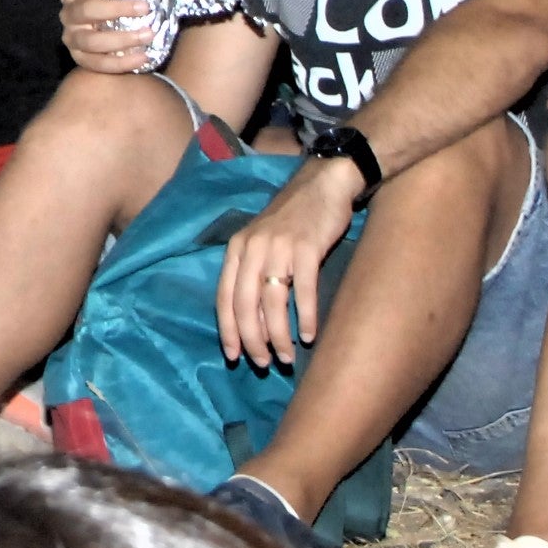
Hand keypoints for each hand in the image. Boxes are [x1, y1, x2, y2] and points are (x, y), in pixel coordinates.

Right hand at [57, 0, 162, 74]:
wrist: (112, 39)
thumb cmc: (116, 8)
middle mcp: (69, 16)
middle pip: (87, 10)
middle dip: (118, 9)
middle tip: (144, 8)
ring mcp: (73, 40)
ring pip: (92, 41)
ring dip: (122, 39)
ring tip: (147, 34)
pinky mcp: (81, 60)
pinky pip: (98, 64)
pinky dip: (121, 62)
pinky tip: (143, 57)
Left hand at [215, 156, 359, 368]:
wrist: (322, 184)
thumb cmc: (293, 220)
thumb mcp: (262, 242)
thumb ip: (254, 274)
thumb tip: (255, 323)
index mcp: (237, 248)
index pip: (224, 297)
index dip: (228, 330)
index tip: (235, 356)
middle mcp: (252, 248)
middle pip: (245, 304)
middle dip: (252, 340)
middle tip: (264, 363)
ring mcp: (278, 247)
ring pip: (272, 301)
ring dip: (278, 335)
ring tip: (286, 357)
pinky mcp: (306, 247)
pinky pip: (303, 289)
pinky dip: (305, 316)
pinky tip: (308, 336)